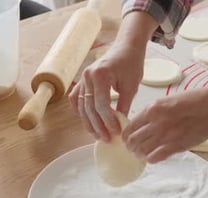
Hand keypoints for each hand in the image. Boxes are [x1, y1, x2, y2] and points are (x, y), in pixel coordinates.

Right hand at [68, 11, 158, 141]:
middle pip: (90, 108)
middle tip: (107, 138)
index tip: (116, 132)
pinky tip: (87, 122)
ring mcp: (82, 78)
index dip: (108, 121)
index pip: (101, 105)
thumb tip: (120, 125)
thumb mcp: (131, 86)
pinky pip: (76, 99)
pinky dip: (80, 111)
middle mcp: (87, 76)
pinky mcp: (82, 81)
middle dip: (98, 126)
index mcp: (100, 75)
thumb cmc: (131, 63)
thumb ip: (123, 106)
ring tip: (98, 135)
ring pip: (82, 106)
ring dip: (89, 122)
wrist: (126, 47)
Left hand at [123, 80, 207, 162]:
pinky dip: (151, 159)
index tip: (129, 139)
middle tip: (135, 149)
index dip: (126, 136)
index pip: (129, 127)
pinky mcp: (176, 145)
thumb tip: (143, 127)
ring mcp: (165, 134)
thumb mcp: (168, 101)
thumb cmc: (195, 101)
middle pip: (132, 140)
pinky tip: (155, 157)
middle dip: (131, 147)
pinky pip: (154, 158)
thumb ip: (154, 114)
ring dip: (140, 154)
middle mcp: (155, 121)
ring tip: (144, 154)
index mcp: (152, 109)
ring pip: (141, 150)